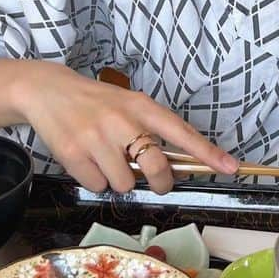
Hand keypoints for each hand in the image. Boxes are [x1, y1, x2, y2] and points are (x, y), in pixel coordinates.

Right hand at [17, 60, 237, 194]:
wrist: (47, 91)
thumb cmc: (96, 103)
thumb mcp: (128, 105)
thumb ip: (150, 130)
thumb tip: (174, 167)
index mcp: (140, 106)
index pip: (180, 132)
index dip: (207, 152)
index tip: (231, 167)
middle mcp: (120, 120)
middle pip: (155, 167)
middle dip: (160, 182)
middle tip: (156, 181)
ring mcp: (95, 137)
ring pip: (124, 183)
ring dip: (119, 180)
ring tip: (106, 159)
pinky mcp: (72, 153)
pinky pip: (97, 186)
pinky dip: (96, 180)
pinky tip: (87, 160)